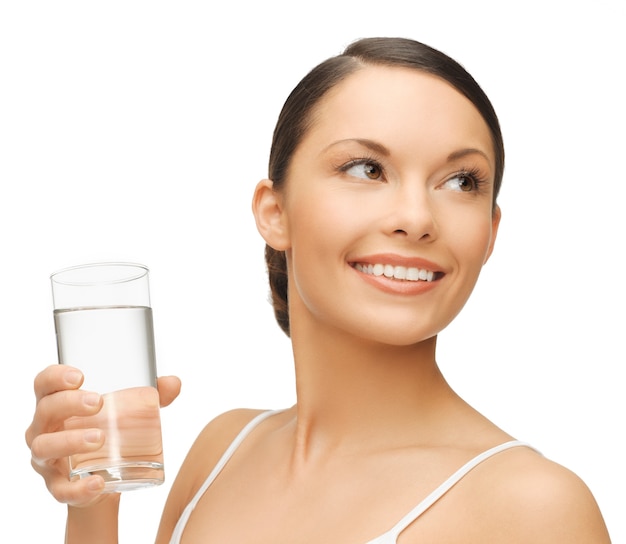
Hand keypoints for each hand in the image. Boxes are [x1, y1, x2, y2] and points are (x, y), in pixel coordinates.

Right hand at [25, 365, 180, 506]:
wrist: (106, 479)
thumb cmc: (110, 432)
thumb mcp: (129, 412)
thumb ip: (151, 396)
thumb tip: (174, 383)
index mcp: (58, 404)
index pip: (44, 384)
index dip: (55, 377)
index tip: (80, 376)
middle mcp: (44, 429)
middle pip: (45, 410)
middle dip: (69, 403)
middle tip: (98, 402)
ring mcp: (47, 460)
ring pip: (45, 447)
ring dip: (70, 441)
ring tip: (100, 438)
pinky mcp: (57, 487)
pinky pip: (60, 489)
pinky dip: (78, 487)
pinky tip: (98, 483)